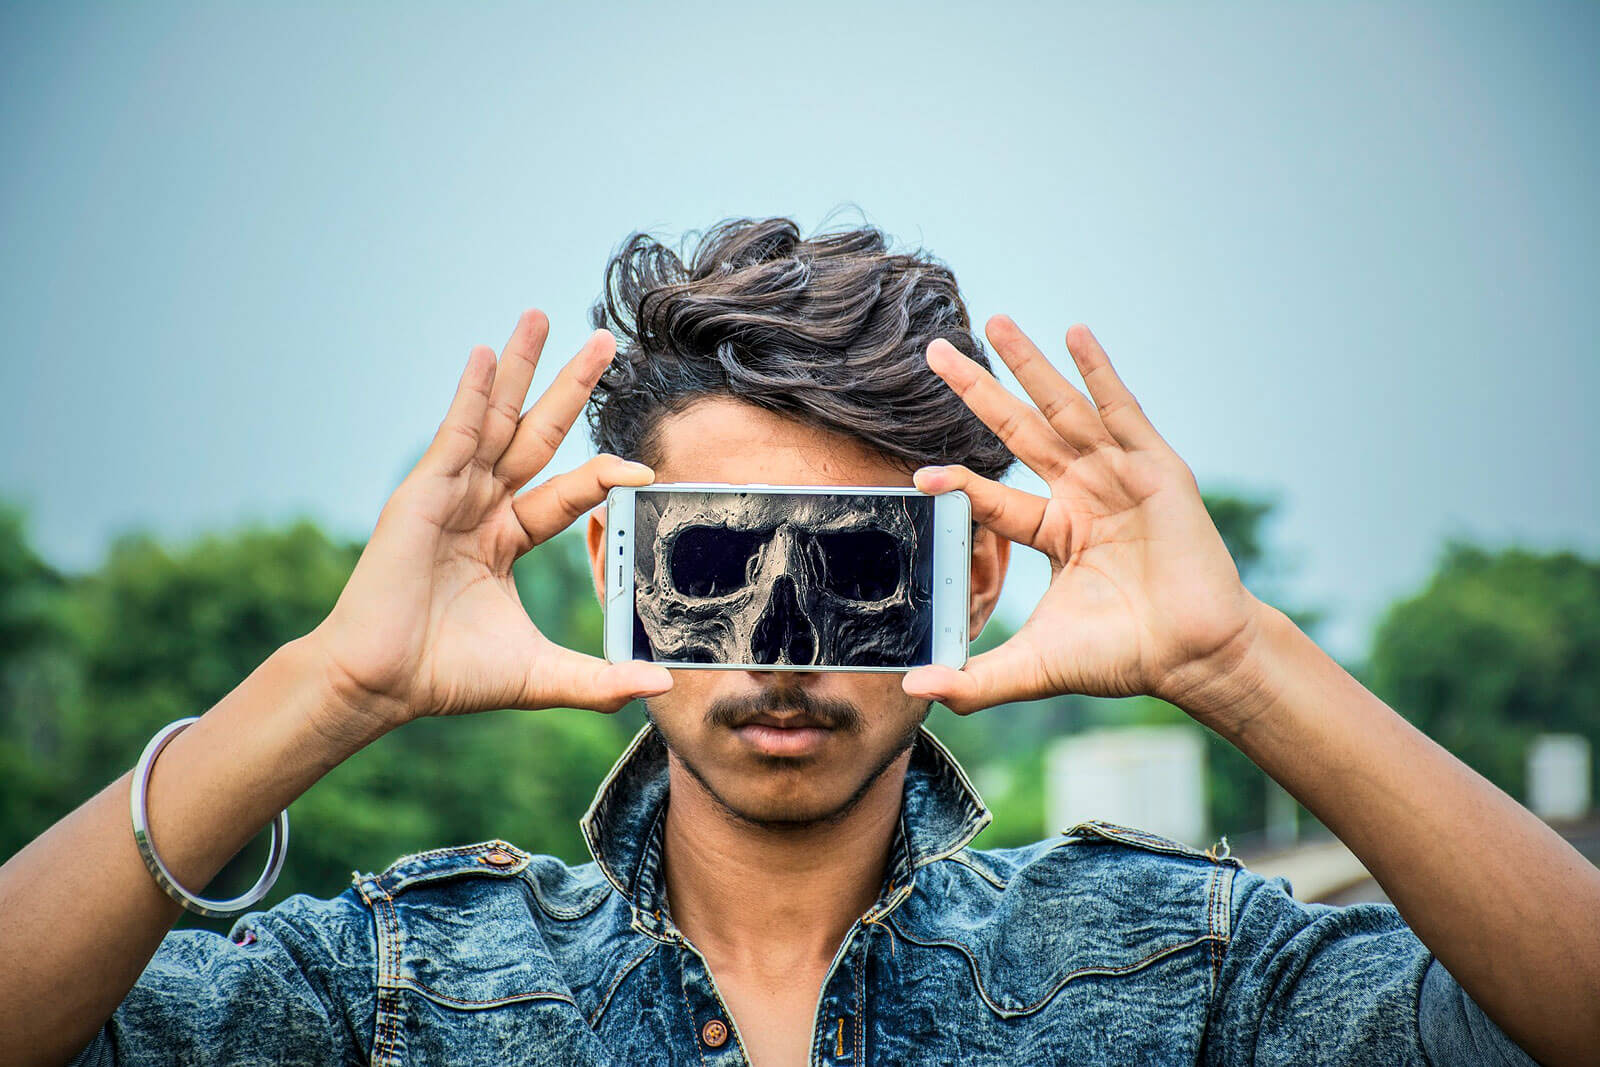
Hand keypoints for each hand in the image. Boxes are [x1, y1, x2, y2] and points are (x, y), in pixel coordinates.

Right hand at [307, 310, 671, 735]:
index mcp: (506, 539)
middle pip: (536, 433)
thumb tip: (658, 688)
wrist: (384, 684)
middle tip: (605, 341)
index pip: (567, 492)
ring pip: (495, 418)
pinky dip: (471, 393)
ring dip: (519, 366)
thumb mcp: (541, 675)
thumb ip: (599, 681)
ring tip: (542, 316)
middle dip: (570, 386)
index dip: (604, 475)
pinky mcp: (422, 493)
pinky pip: (456, 434)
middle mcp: (481, 507)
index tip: (645, 467)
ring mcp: (451, 494)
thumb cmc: (450, 677)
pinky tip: (486, 354)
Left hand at [902, 317, 1265, 727]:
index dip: (961, 485)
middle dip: (978, 390)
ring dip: (1029, 365)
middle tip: (935, 352)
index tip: (919, 474)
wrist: (1193, 657)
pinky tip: (1074, 333)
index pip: (994, 497)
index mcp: (1055, 531)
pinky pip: (1121, 411)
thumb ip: (976, 681)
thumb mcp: (1036, 666)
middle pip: (1018, 431)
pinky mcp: (1156, 468)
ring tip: (993, 322)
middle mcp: (1082, 494)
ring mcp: (1119, 477)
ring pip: (1063, 410)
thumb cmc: (1123, 657)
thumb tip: (912, 692)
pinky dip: (1098, 371)